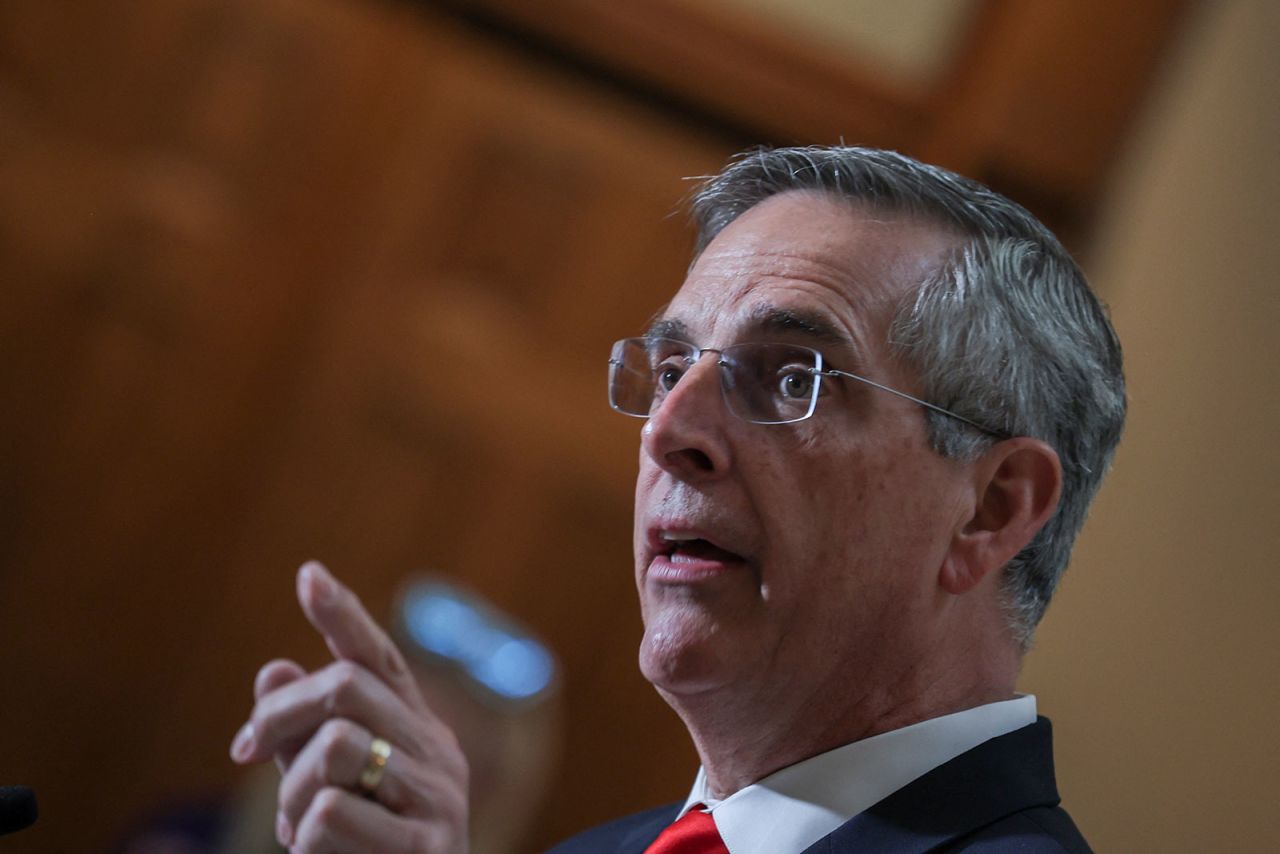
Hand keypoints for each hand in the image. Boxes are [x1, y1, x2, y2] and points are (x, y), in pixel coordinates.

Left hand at [231, 562, 468, 852]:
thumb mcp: (332, 793)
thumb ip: (308, 737)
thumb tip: (274, 667)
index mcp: (417, 732)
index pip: (382, 659)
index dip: (344, 616)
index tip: (307, 573)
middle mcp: (438, 753)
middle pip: (348, 689)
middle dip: (281, 715)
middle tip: (246, 752)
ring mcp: (439, 798)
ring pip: (337, 746)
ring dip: (291, 792)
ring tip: (295, 830)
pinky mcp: (428, 847)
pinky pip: (333, 814)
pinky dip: (305, 838)